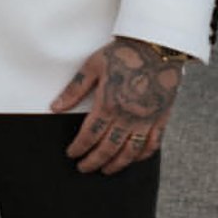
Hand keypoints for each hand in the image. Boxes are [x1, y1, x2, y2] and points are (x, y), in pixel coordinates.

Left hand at [54, 37, 181, 174]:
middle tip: (83, 168)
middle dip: (93, 161)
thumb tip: (55, 107)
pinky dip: (142, 155)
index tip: (72, 154)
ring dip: (116, 164)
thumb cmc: (124, 53)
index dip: (79, 148)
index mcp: (108, 104)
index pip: (89, 135)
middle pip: (107, 148)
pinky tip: (133, 159)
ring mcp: (146, 120)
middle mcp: (127, 117)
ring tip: (106, 170)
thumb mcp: (93, 66)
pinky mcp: (161, 118)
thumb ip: (74, 89)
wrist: (158, 46)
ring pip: (129, 152)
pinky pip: (152, 144)